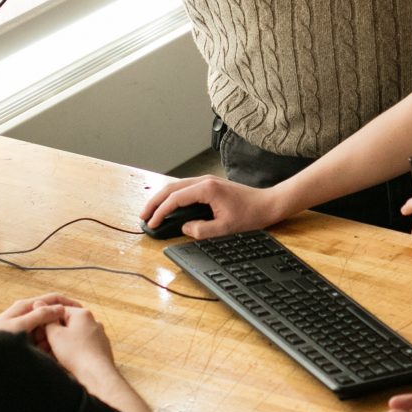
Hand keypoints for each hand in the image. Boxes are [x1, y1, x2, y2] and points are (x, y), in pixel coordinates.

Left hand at [0, 294, 78, 352]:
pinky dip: (45, 345)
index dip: (68, 303)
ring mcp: (25, 326)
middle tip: (63, 337)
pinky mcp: (24, 338)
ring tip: (52, 349)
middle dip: (58, 325)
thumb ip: (39, 315)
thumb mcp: (20, 326)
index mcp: (25, 306)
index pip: (53, 298)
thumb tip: (59, 308)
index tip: (81, 311)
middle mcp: (26, 314)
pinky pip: (40, 340)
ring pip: (47, 329)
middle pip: (51, 314)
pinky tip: (46, 354)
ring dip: (52, 337)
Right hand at [46, 305, 117, 376]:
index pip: (59, 309)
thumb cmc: (75, 353)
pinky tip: (65, 359)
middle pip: (67, 323)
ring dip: (62, 342)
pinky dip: (72, 349)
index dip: (46, 319)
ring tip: (52, 353)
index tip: (38, 330)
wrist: (96, 373)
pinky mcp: (101, 347)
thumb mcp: (55, 335)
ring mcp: (98, 334)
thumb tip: (39, 304)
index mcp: (82, 314)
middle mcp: (93, 321)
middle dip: (54, 332)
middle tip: (43, 343)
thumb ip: (47, 319)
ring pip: (74, 334)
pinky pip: (82, 344)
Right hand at [140, 174, 283, 238]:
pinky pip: (185, 188)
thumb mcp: (225, 229)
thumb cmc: (251, 215)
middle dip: (154, 202)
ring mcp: (207, 181)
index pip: (175, 198)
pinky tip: (169, 206)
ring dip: (162, 198)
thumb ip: (202, 230)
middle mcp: (204, 181)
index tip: (152, 223)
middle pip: (170, 188)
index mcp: (206, 189)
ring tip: (152, 212)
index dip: (160, 212)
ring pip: (176, 186)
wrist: (268, 204)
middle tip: (143, 217)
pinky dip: (173, 196)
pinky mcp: (210, 185)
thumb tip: (185, 228)